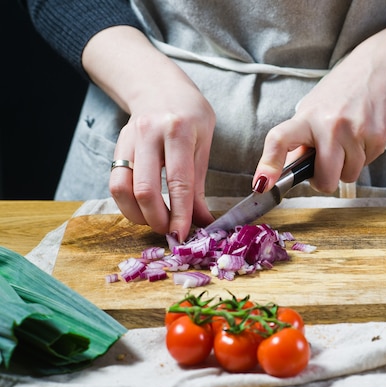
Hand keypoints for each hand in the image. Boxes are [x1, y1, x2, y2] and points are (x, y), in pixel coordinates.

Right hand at [110, 82, 215, 239]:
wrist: (158, 86)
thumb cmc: (189, 115)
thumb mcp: (204, 142)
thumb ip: (200, 183)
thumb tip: (204, 222)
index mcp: (178, 130)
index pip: (178, 181)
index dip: (180, 213)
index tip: (183, 236)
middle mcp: (149, 133)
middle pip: (144, 189)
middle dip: (157, 219)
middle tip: (170, 232)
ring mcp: (128, 140)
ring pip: (122, 188)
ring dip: (137, 215)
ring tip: (155, 222)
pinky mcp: (116, 148)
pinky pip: (115, 183)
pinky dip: (127, 204)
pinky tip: (142, 210)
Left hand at [253, 41, 385, 193]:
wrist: (382, 66)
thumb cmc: (345, 88)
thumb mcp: (315, 107)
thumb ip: (302, 139)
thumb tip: (290, 166)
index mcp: (307, 117)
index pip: (279, 140)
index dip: (269, 165)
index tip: (262, 183)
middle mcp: (329, 125)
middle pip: (324, 180)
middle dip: (326, 179)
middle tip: (329, 163)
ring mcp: (355, 132)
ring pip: (349, 176)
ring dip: (349, 165)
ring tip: (351, 138)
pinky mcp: (378, 137)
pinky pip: (368, 164)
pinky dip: (366, 155)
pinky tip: (366, 133)